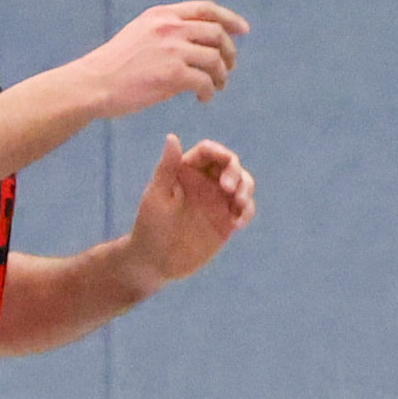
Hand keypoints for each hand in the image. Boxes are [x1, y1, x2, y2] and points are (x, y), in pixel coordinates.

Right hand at [75, 0, 248, 117]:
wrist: (94, 83)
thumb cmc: (114, 65)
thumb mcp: (139, 34)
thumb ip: (165, 31)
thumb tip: (196, 40)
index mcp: (161, 15)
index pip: (206, 9)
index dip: (229, 19)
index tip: (243, 30)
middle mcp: (169, 28)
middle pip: (216, 34)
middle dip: (229, 52)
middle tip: (228, 68)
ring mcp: (172, 50)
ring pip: (215, 59)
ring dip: (221, 75)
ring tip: (215, 88)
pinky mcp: (172, 75)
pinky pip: (205, 82)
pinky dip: (209, 92)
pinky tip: (202, 99)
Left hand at [126, 135, 254, 284]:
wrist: (155, 261)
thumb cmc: (150, 226)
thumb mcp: (157, 196)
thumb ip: (167, 167)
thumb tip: (172, 137)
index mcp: (186, 171)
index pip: (208, 152)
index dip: (219, 152)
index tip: (225, 163)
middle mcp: (204, 182)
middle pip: (230, 164)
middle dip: (235, 172)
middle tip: (228, 189)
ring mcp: (217, 201)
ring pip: (243, 183)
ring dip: (246, 188)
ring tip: (239, 204)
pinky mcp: (227, 221)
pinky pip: (245, 209)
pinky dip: (247, 211)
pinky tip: (238, 223)